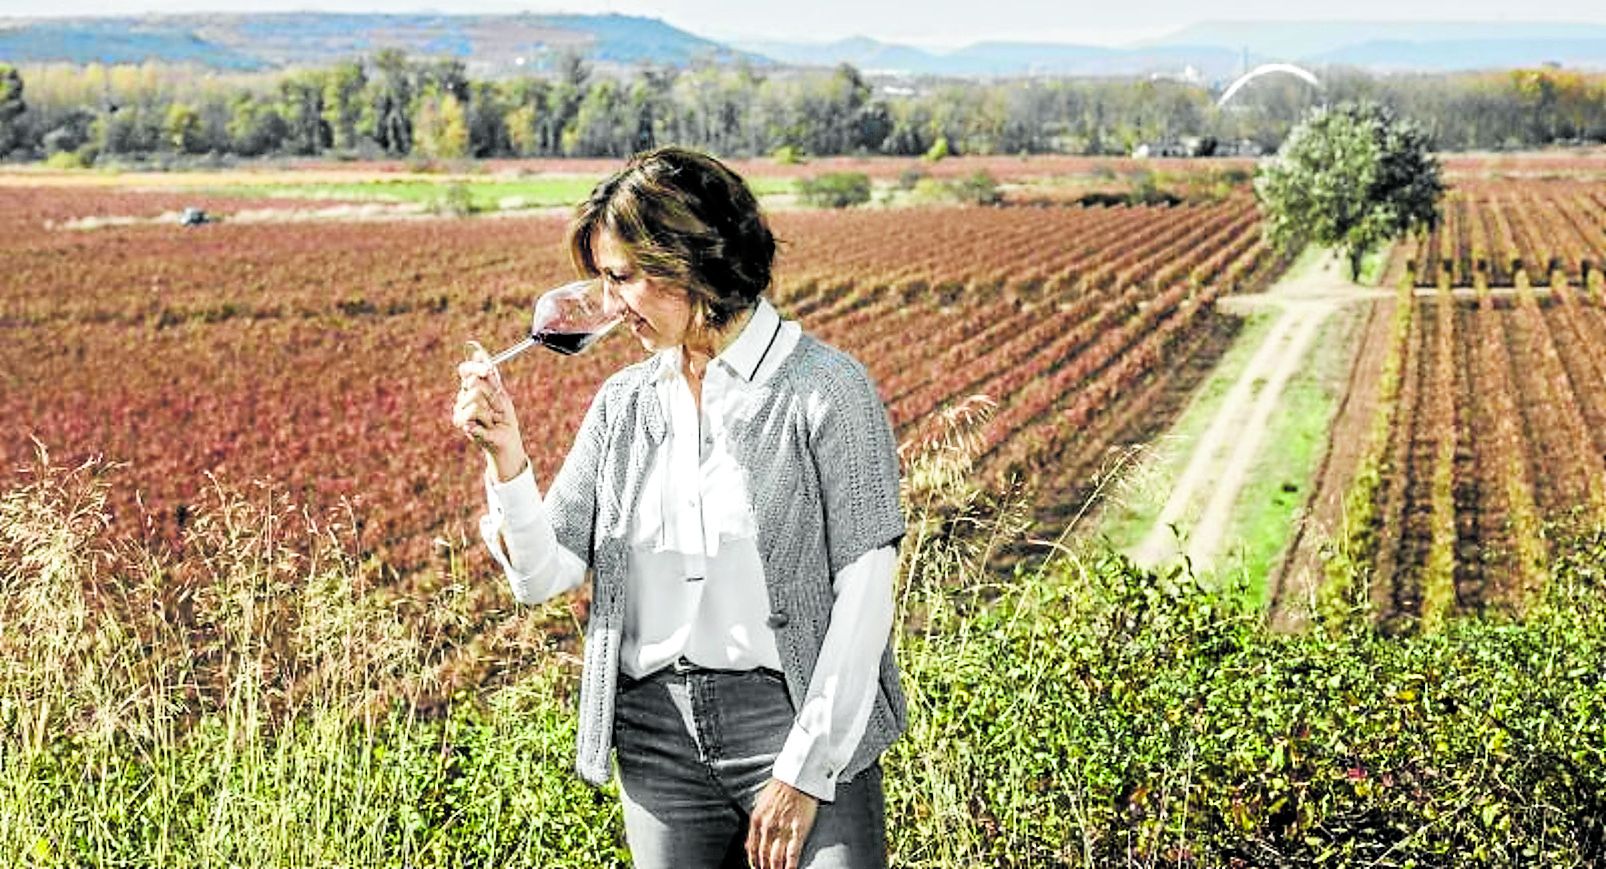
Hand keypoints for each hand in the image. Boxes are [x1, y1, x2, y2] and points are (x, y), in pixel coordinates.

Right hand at [453, 342, 525, 480]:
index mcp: (471, 388)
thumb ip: (490, 378)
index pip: (465, 370)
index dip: (475, 367)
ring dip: (490, 409)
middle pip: (473, 382)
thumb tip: (479, 354)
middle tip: (497, 407)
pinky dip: (486, 418)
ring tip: (492, 419)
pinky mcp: (460, 422)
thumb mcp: (501, 395)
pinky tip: (486, 427)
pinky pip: (473, 411)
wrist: (506, 440)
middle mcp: (462, 397)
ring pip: (475, 396)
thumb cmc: (504, 418)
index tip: (488, 370)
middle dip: (491, 393)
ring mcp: (459, 409)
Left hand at [747, 779, 817, 868]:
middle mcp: (767, 827)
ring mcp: (783, 829)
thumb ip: (754, 825)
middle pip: (764, 855)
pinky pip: (793, 852)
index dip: (754, 861)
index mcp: (756, 820)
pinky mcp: (798, 830)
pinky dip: (790, 865)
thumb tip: (748, 844)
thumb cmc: (780, 787)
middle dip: (764, 868)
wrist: (797, 777)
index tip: (756, 868)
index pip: (752, 848)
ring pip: (776, 857)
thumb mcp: (760, 804)